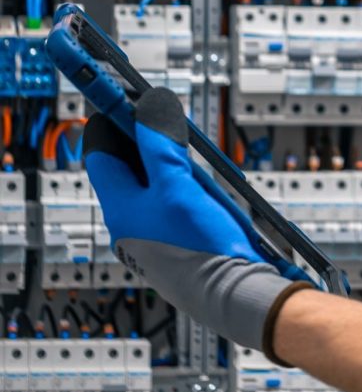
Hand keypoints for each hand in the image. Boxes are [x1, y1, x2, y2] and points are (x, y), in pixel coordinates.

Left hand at [84, 87, 311, 360]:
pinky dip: (181, 182)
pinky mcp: (173, 238)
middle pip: (126, 166)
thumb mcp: (178, 185)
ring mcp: (151, 231)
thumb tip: (148, 107)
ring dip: (167, 161)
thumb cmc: (199, 244)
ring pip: (151, 182)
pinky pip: (169, 200)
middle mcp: (129, 220)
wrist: (230, 292)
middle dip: (144, 139)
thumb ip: (160, 145)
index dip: (111, 123)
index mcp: (120, 207)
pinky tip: (201, 181)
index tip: (127, 99)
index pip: (100, 155)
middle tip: (165, 118)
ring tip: (187, 149)